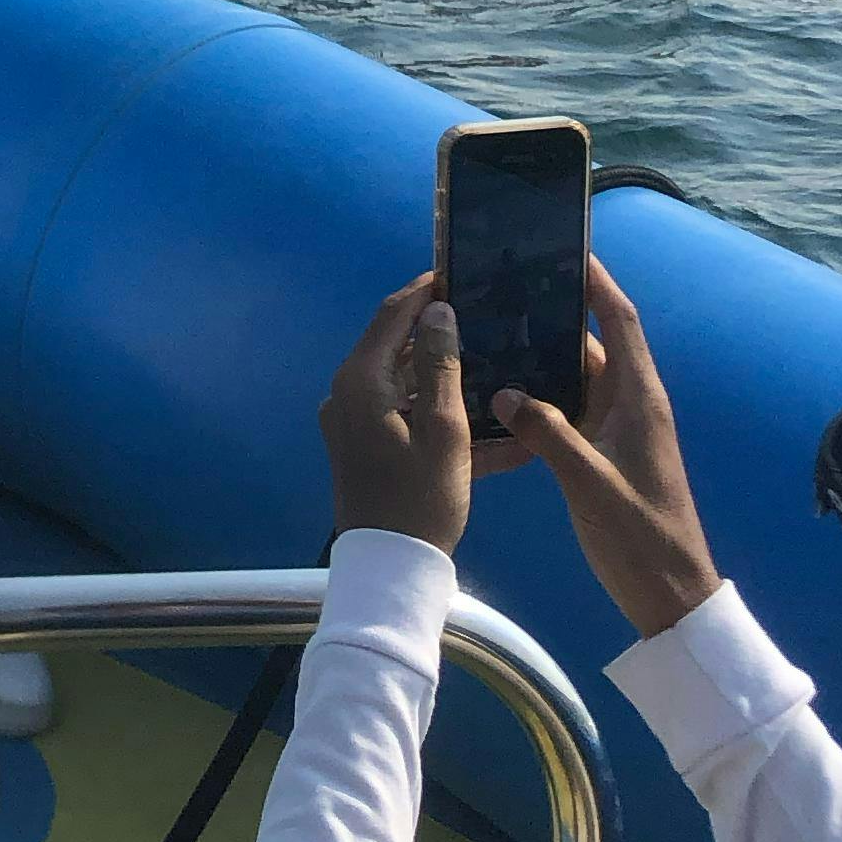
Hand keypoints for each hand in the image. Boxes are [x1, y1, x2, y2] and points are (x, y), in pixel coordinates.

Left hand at [322, 278, 471, 554]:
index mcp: (361, 381)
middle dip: (439, 329)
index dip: (425, 291)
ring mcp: (354, 422)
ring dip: (445, 373)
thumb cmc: (421, 499)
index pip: (392, 316)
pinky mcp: (366, 447)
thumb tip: (439, 311)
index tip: (460, 271)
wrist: (391, 570)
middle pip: (396, 346)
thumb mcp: (443, 430)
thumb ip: (441, 366)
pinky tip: (485, 416)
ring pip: (405, 382)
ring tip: (493, 356)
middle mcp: (348, 393)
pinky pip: (405, 415)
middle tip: (485, 312)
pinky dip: (439, 412)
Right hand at [493, 257, 720, 639]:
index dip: (598, 283)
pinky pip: (570, 410)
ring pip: (576, 378)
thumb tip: (504, 391)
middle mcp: (631, 406)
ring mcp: (619, 431)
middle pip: (592, 344)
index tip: (567, 248)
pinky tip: (501, 394)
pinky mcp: (605, 455)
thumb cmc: (641, 537)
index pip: (621, 323)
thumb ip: (547, 433)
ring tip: (490, 333)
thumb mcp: (590, 484)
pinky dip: (540, 396)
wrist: (671, 598)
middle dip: (553, 315)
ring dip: (541, 358)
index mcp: (639, 400)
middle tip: (502, 291)